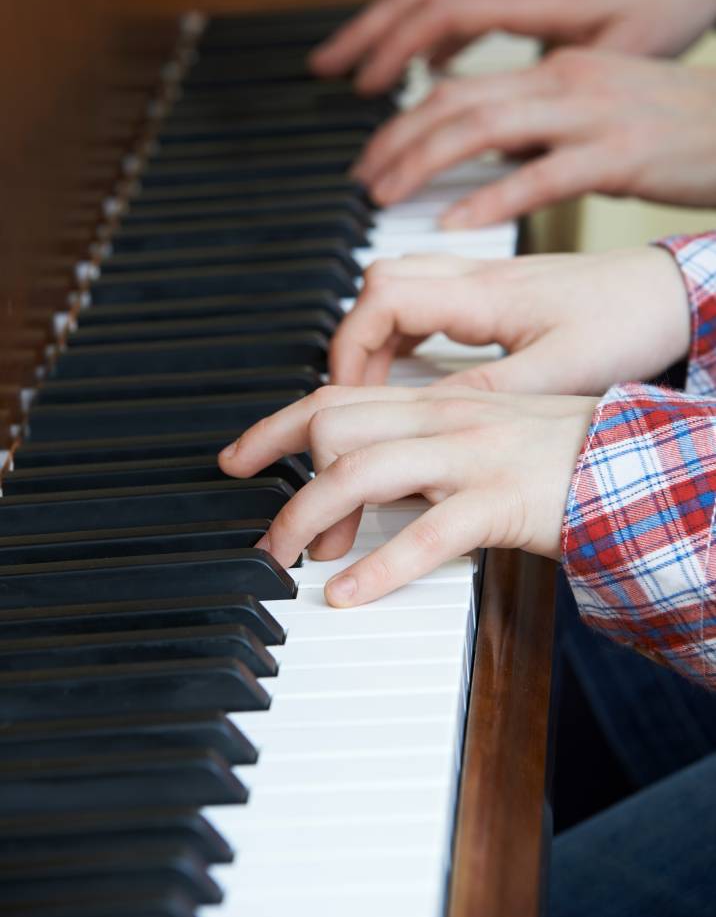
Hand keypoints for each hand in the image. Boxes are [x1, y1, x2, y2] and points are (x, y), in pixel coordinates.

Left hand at [219, 386, 597, 605]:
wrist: (635, 463)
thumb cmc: (557, 453)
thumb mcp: (480, 431)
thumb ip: (422, 443)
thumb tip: (362, 471)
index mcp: (437, 402)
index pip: (334, 397)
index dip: (272, 427)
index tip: (234, 459)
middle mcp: (445, 419)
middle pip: (332, 427)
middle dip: (285, 484)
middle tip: (277, 539)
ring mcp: (472, 457)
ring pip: (362, 473)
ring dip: (309, 520)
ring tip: (291, 562)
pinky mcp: (503, 502)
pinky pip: (428, 535)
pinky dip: (379, 569)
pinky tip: (349, 596)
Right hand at [311, 0, 715, 92]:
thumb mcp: (622, 62)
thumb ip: (560, 106)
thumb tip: (510, 158)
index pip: (442, 12)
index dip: (394, 49)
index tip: (361, 88)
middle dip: (365, 33)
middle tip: (324, 70)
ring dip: (387, 26)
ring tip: (353, 67)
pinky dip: (430, 28)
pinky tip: (426, 61)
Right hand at [329, 248, 690, 394]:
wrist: (670, 294)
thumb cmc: (628, 322)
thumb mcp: (558, 372)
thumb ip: (485, 393)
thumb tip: (420, 417)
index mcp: (484, 295)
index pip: (382, 299)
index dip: (349, 346)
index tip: (344, 394)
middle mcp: (476, 278)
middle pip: (378, 284)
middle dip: (353, 339)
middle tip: (355, 393)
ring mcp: (484, 280)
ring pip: (399, 285)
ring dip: (377, 333)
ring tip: (377, 386)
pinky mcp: (497, 290)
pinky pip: (427, 296)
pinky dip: (405, 329)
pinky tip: (416, 364)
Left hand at [349, 51, 715, 226]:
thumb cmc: (676, 129)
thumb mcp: (599, 111)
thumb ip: (543, 127)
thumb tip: (495, 153)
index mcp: (555, 74)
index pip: (461, 88)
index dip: (407, 122)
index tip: (376, 158)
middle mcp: (563, 84)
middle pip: (456, 102)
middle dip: (398, 141)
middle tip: (364, 182)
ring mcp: (589, 116)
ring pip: (483, 129)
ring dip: (424, 163)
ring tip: (386, 197)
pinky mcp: (616, 156)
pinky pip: (540, 177)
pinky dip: (489, 199)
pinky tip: (454, 221)